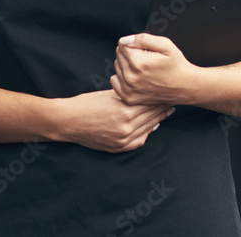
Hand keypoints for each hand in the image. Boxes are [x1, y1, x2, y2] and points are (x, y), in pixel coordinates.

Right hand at [58, 89, 172, 152]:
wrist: (68, 121)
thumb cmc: (87, 103)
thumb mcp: (110, 94)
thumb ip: (129, 96)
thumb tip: (146, 94)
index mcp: (125, 110)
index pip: (150, 103)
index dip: (159, 97)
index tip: (166, 92)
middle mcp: (126, 127)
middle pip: (152, 115)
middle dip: (162, 107)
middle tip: (171, 100)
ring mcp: (122, 139)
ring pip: (148, 128)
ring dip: (158, 119)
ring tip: (166, 111)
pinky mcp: (118, 147)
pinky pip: (139, 141)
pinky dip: (147, 133)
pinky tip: (152, 126)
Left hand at [111, 33, 197, 105]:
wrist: (185, 86)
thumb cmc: (176, 66)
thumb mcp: (165, 45)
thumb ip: (143, 39)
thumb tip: (125, 40)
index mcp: (138, 62)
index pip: (122, 44)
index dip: (135, 44)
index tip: (146, 50)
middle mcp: (130, 77)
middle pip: (119, 55)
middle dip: (130, 53)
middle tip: (146, 59)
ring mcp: (129, 89)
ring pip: (117, 67)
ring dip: (127, 65)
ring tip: (143, 69)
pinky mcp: (129, 97)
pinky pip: (115, 81)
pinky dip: (122, 77)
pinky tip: (135, 77)